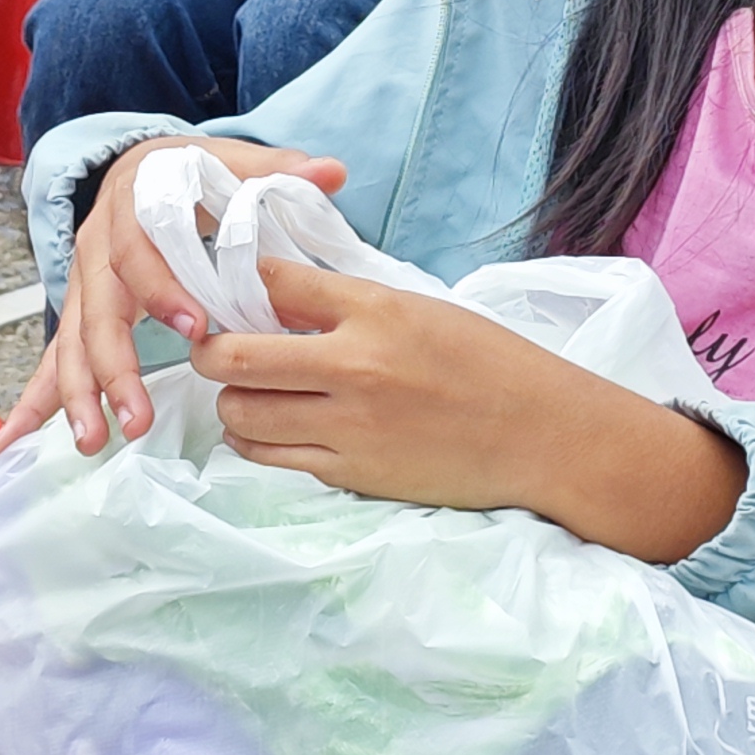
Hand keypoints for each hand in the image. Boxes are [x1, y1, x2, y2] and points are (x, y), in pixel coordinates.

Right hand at [0, 137, 351, 453]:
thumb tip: (331, 171)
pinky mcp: (80, 313)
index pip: (139, 249)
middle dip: (114, 368)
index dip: (160, 286)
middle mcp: (97, 247)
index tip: (195, 325)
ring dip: (78, 395)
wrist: (145, 166)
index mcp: (134, 206)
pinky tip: (12, 441)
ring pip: (71, 343)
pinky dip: (34, 400)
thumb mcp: (230, 160)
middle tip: (136, 418)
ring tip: (94, 442)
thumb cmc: (193, 172)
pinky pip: (54, 359)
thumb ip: (278, 169)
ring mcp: (84, 284)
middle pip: (97, 311)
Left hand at [193, 259, 743, 562]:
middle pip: (233, 355)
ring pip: (241, 413)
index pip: (275, 281)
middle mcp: (354, 366)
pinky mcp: (351, 473)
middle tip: (215, 347)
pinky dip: (257, 441)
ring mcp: (348, 426)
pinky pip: (272, 457)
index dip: (244, 282)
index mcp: (376, 311)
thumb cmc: (491, 364)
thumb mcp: (422, 309)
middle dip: (210, 349)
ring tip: (246, 392)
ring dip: (231, 400)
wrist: (544, 436)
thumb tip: (280, 294)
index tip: (236, 291)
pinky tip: (269, 429)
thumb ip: (349, 302)